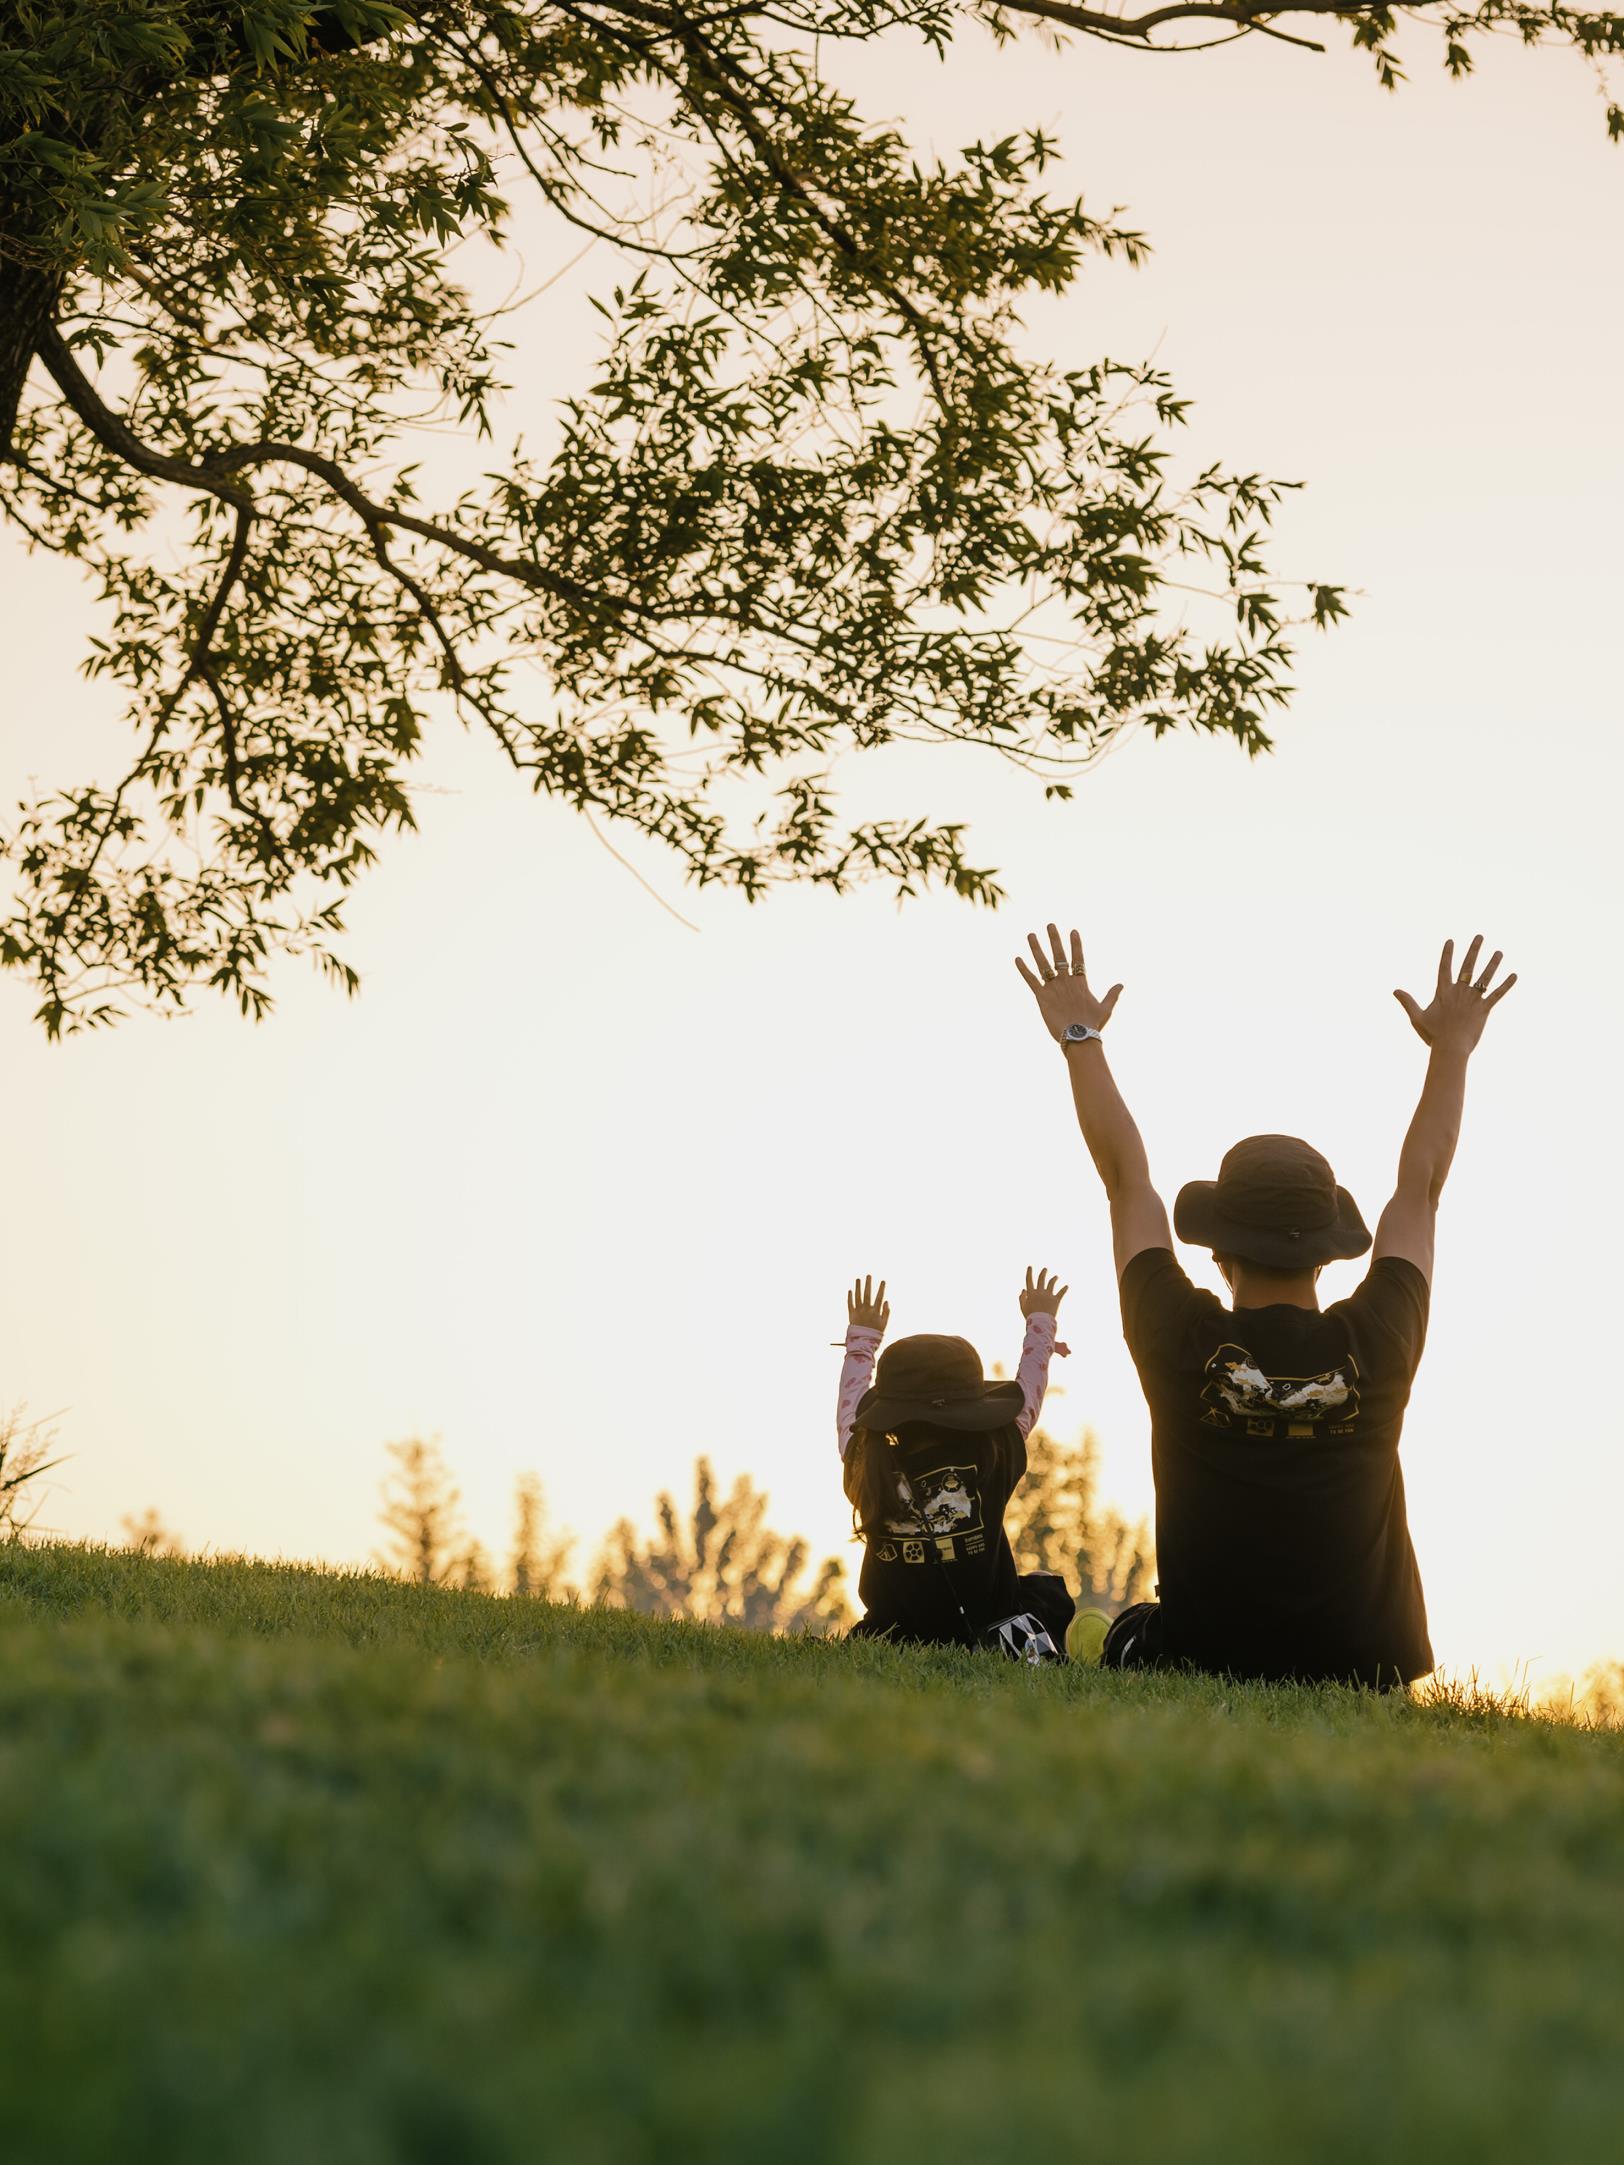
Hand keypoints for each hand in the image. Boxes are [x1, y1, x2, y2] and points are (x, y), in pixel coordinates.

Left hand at [846, 1274, 889, 1332]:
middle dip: (868, 1284)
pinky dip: (850, 1297)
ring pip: (857, 1297)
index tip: (883, 1280)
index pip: (879, 1298)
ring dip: (858, 1287)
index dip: (881, 1289)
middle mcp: (866, 1311)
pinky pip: (850, 1304)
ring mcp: (858, 1312)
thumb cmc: (875, 1334)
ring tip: (858, 1279)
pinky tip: (850, 1290)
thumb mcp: (884, 1324)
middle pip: (867, 1294)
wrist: (863, 1343)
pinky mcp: (851, 1315)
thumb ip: (886, 1313)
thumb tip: (886, 1301)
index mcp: (875, 1313)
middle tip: (868, 1275)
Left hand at [1014, 924, 1122, 1043]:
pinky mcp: (1041, 997)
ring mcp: (1053, 987)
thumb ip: (1112, 994)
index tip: (1073, 930)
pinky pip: (1031, 980)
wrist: (1079, 1037)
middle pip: (1059, 955)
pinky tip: (1017, 958)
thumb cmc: (1093, 1024)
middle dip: (1054, 939)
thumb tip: (1122, 984)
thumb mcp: (1106, 1008)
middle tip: (1049, 925)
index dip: (1076, 944)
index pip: (1078, 958)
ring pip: (1043, 964)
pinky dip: (1023, 969)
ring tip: (1030, 935)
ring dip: (1036, 948)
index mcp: (1081, 982)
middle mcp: (1066, 981)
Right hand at [1019, 1265, 1067, 1319]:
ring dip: (1054, 1279)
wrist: (1040, 1322)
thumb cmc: (1030, 1316)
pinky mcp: (1056, 1300)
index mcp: (1031, 1293)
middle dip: (1043, 1273)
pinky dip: (1064, 1289)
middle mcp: (1040, 1292)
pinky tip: (1067, 1286)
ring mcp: (1048, 1295)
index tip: (1030, 1267)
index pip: (1029, 1280)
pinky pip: (1061, 1293)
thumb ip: (1022, 1298)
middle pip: (1041, 1279)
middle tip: (1045, 1269)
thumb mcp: (1023, 1307)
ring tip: (1056, 1276)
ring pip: (1051, 1283)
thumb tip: (1023, 1290)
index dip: (1029, 1273)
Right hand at [1394, 936, 1516, 1055]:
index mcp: (1443, 992)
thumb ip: (1408, 1002)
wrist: (1450, 1048)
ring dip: (1493, 964)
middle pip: (1468, 966)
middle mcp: (1459, 992)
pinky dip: (1506, 985)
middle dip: (1474, 950)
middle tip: (1480, 936)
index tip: (1451, 941)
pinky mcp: (1484, 1010)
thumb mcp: (1417, 1018)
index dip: (1447, 954)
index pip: (1444, 967)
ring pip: (1485, 978)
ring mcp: (1473, 999)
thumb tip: (1395, 990)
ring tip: (1499, 952)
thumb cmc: (1433, 1035)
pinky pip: (1497, 994)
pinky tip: (1514, 975)